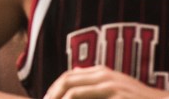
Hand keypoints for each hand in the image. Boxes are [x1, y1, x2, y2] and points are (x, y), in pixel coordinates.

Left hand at [44, 66, 168, 98]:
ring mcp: (109, 84)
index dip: (55, 88)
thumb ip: (97, 85)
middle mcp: (104, 75)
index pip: (69, 76)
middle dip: (52, 94)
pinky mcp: (116, 95)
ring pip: (72, 90)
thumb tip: (75, 77)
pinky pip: (82, 97)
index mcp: (102, 72)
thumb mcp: (117, 89)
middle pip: (66, 80)